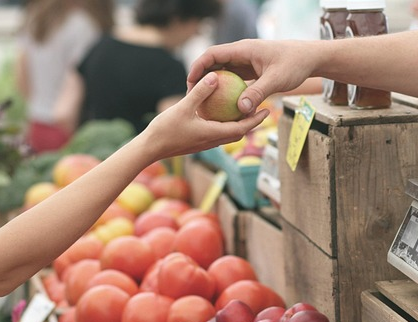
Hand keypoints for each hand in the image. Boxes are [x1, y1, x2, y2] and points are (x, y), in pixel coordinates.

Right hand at [146, 71, 269, 159]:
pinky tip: (220, 113)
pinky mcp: (198, 142)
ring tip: (244, 110)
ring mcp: (205, 143)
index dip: (256, 120)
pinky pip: (217, 133)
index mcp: (213, 134)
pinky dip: (225, 124)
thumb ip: (200, 92)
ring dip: (239, 124)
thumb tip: (215, 76)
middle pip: (239, 132)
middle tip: (261, 109)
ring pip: (228, 134)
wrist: (150, 149)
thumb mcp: (183, 107)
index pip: (242, 128)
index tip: (267, 110)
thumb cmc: (165, 130)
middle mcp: (212, 141)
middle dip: (252, 122)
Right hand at [187, 39, 316, 115]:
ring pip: (223, 72)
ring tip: (204, 102)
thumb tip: (241, 109)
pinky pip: (234, 80)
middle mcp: (242, 54)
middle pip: (214, 63)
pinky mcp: (252, 71)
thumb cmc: (294, 64)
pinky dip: (227, 90)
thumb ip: (258, 93)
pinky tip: (224, 106)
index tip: (190, 82)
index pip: (213, 54)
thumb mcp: (276, 80)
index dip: (198, 67)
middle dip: (201, 78)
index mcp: (243, 49)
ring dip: (213, 85)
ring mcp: (246, 62)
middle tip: (192, 96)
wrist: (309, 58)